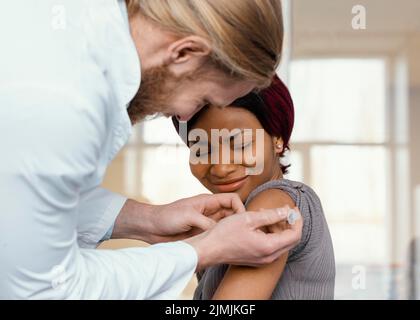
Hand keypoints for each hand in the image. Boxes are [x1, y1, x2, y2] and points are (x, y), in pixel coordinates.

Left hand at [112, 194, 244, 243]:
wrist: (151, 228)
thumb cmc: (167, 216)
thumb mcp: (189, 216)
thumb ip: (207, 222)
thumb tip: (222, 232)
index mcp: (208, 202)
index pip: (232, 199)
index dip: (240, 208)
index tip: (241, 221)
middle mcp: (210, 212)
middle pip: (232, 214)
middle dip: (239, 222)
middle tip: (242, 234)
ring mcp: (206, 224)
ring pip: (226, 227)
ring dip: (231, 233)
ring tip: (236, 242)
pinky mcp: (202, 236)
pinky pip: (217, 237)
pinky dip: (222, 241)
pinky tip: (224, 248)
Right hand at [185, 207, 302, 269]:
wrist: (209, 249)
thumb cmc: (225, 233)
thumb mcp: (249, 218)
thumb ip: (271, 215)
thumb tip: (287, 211)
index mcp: (269, 246)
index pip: (295, 234)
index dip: (297, 220)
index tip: (293, 208)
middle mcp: (269, 257)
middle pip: (290, 239)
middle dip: (288, 222)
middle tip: (282, 208)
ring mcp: (263, 260)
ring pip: (280, 242)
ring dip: (277, 226)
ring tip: (264, 212)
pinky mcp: (256, 259)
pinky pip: (271, 246)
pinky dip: (270, 233)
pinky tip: (259, 223)